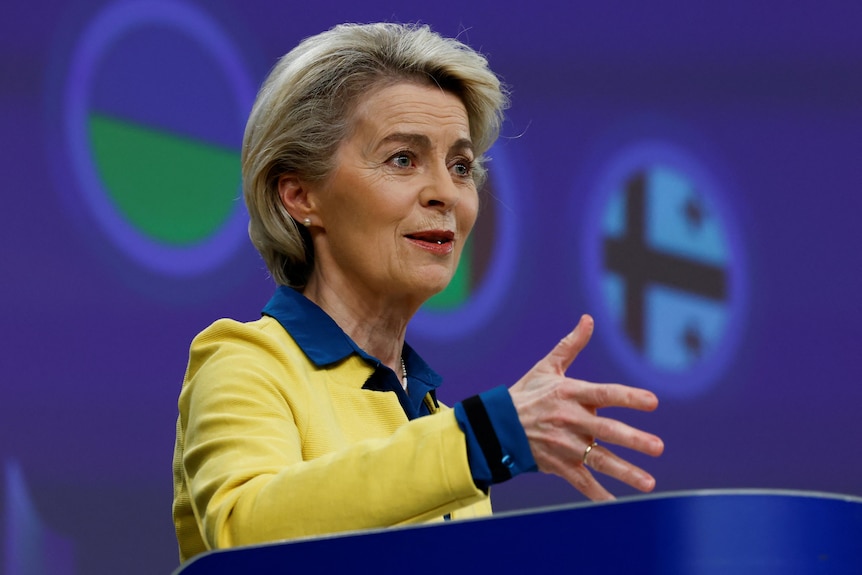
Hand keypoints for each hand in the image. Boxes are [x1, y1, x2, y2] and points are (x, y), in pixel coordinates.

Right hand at [509, 315, 663, 500]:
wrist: (496, 426)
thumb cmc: (526, 394)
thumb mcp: (547, 367)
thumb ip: (571, 345)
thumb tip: (588, 319)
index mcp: (570, 394)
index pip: (605, 394)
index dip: (628, 397)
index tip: (652, 401)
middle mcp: (570, 420)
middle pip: (606, 431)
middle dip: (633, 440)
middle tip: (657, 447)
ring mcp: (565, 445)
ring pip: (599, 460)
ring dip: (625, 472)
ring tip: (649, 483)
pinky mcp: (559, 465)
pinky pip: (581, 482)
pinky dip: (597, 494)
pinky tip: (616, 503)